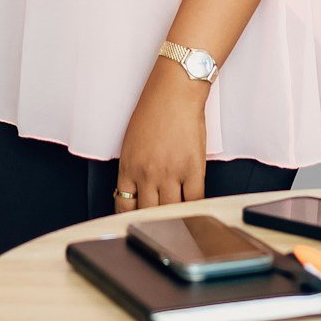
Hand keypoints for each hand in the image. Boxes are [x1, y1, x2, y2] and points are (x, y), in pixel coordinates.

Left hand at [115, 62, 209, 210]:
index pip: (124, 206)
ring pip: (171, 211)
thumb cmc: (154, 109)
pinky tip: (195, 212)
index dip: (131, 218)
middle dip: (152, 223)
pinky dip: (195, 210)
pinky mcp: (192, 170)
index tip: (136, 222)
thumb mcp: (132, 142)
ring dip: (175, 219)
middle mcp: (147, 174)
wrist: (175, 92)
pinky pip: (194, 201)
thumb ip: (134, 167)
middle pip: (148, 213)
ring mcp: (170, 174)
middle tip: (159, 227)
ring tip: (179, 224)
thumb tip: (139, 189)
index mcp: (128, 167)